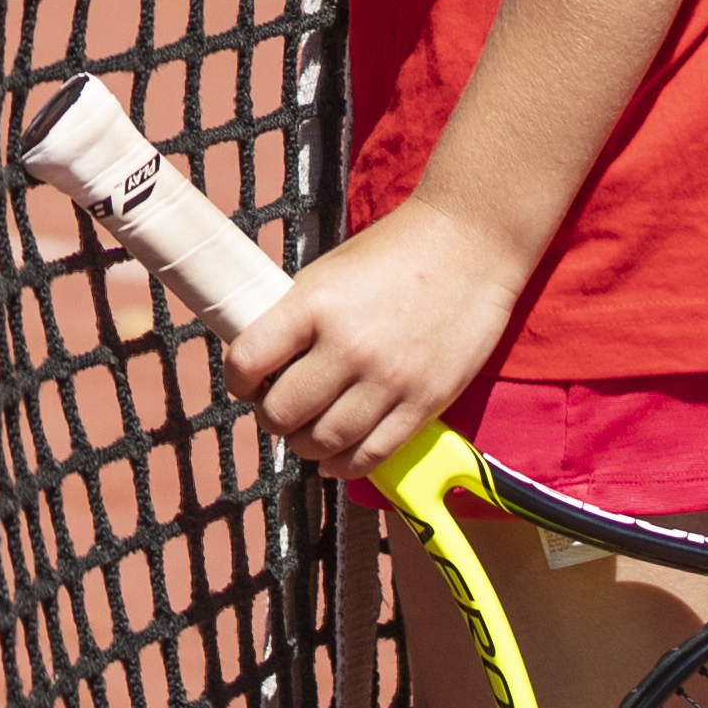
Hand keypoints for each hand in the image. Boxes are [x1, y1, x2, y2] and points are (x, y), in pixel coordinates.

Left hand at [220, 197, 527, 482]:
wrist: (469, 243)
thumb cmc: (394, 252)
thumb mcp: (329, 272)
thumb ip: (297, 318)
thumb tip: (265, 363)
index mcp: (314, 304)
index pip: (249, 361)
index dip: (238, 379)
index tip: (245, 380)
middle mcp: (348, 346)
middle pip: (283, 413)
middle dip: (272, 417)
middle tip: (278, 409)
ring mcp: (388, 379)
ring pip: (325, 442)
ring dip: (306, 445)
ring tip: (307, 432)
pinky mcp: (425, 402)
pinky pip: (373, 454)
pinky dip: (346, 464)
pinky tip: (336, 456)